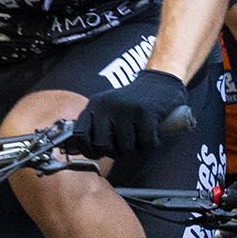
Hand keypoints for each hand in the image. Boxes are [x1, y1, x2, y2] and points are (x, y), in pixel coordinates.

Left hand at [77, 69, 191, 166]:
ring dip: (135, 148)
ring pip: (125, 147)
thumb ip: (94, 127)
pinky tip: (152, 133)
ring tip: (139, 135)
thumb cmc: (131, 103)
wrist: (158, 83)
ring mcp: (126, 107)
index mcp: (95, 105)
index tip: (97, 154)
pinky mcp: (146, 111)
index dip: (87, 150)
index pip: (79, 135)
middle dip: (114, 152)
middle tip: (123, 146)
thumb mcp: (107, 109)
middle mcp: (108, 105)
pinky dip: (151, 143)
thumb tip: (78, 151)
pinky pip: (145, 142)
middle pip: (102, 146)